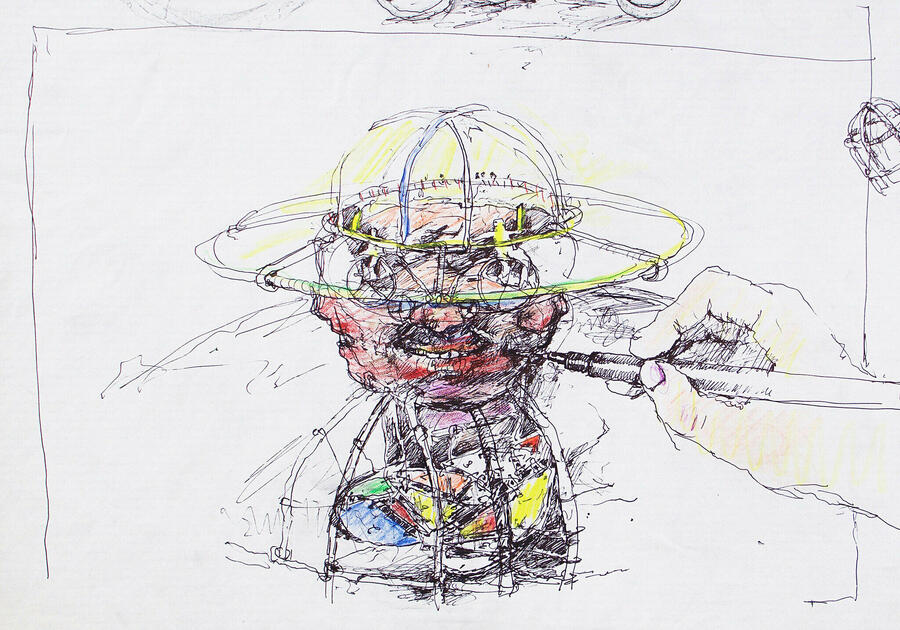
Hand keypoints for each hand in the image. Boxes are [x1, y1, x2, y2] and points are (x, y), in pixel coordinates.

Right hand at [616, 267, 894, 518]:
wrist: (864, 460)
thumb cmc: (830, 443)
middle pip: (703, 311)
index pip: (713, 292)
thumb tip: (654, 383)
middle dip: (665, 342)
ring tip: (653, 387)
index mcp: (783, 319)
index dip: (671, 318)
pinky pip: (717, 350)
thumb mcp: (748, 436)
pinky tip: (678, 392)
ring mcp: (770, 335)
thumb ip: (691, 411)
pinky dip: (692, 369)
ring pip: (705, 332)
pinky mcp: (763, 355)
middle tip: (639, 370)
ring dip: (675, 359)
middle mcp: (777, 318)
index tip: (648, 349)